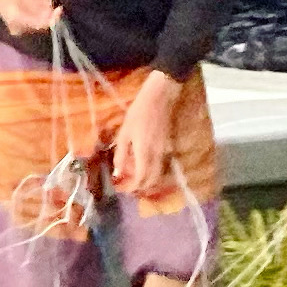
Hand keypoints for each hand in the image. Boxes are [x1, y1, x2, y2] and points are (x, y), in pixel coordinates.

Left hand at [110, 69, 182, 195]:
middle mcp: (157, 156)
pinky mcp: (168, 147)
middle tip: (128, 187)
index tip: (122, 189)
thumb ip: (120, 155)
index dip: (132, 188)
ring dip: (148, 182)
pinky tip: (143, 168)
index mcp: (145, 154)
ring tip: (134, 180)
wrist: (161, 97)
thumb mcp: (124, 133)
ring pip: (159, 175)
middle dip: (140, 189)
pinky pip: (162, 166)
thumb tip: (117, 173)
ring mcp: (165, 152)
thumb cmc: (139, 112)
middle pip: (152, 182)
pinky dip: (153, 172)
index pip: (141, 180)